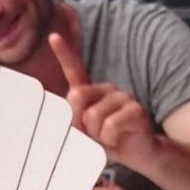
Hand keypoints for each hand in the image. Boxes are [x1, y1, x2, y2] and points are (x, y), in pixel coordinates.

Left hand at [50, 33, 159, 171]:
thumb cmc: (106, 140)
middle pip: (76, 97)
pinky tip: (118, 138)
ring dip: (96, 134)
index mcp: (90, 92)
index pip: (74, 69)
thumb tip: (72, 98)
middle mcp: (105, 89)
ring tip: (107, 137)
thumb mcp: (83, 130)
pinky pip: (110, 126)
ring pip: (92, 116)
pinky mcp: (134, 109)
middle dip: (78, 121)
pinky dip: (109, 139)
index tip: (53, 37)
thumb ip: (73, 117)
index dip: (63, 53)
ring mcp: (122, 96)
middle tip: (92, 134)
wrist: (136, 152)